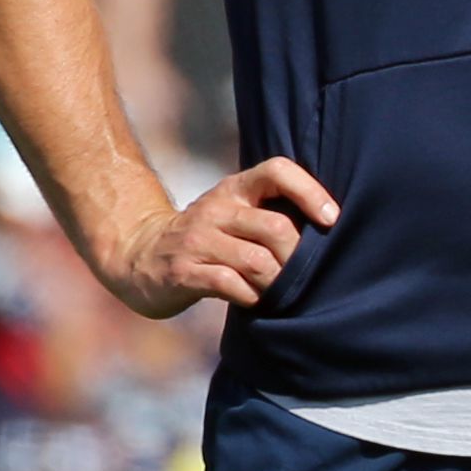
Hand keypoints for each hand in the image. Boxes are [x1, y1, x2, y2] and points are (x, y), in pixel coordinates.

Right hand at [101, 159, 338, 318]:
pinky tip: (253, 300)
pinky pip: (232, 285)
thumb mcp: (234, 215)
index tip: (331, 219)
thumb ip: (270, 215)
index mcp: (235, 189)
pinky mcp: (183, 271)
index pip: (277, 170)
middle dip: (297, 259)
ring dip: (277, 283)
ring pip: (258, 261)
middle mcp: (216, 209)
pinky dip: (252, 297)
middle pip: (275, 228)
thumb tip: (330, 231)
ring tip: (275, 291)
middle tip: (299, 276)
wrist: (139, 257)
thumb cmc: (207, 239)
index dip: (310, 191)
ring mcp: (197, 240)